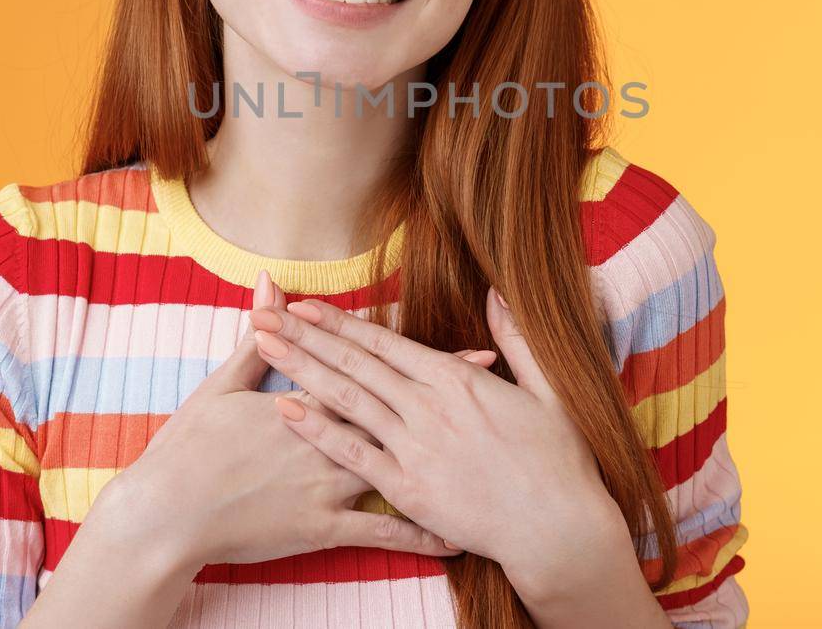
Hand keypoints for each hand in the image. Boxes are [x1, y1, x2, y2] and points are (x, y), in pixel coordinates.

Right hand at [103, 270, 496, 568]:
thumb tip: (268, 285)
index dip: (424, 361)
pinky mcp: (323, 527)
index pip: (373, 372)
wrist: (167, 513)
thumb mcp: (222, 385)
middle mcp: (327, 437)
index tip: (468, 352)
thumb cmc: (190, 448)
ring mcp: (329, 483)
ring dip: (446, 462)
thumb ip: (257, 338)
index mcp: (307, 399)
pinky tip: (455, 539)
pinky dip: (420, 535)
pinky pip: (381, 533)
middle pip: (398, 413)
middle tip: (494, 387)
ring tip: (488, 454)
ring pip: (398, 468)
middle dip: (449, 399)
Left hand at [249, 286, 626, 590]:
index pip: (385, 342)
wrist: (558, 529)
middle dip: (305, 335)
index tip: (305, 303)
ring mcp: (414, 449)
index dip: (340, 322)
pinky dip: (318, 430)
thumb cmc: (559, 461)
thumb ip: (517, 338)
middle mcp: (428, 408)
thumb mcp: (549, 389)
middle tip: (263, 312)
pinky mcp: (406, 489)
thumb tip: (499, 292)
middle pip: (354, 363)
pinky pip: (353, 454)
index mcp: (457, 380)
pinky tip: (287, 409)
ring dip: (301, 369)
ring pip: (346, 400)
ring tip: (264, 345)